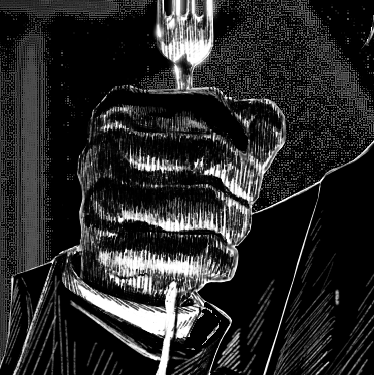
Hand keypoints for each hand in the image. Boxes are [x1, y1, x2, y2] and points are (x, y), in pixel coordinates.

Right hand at [78, 85, 284, 304]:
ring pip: (212, 205)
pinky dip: (224, 259)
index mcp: (121, 110)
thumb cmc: (167, 198)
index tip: (247, 166)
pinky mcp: (112, 252)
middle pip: (213, 154)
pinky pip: (201, 252)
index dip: (244, 141)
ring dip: (238, 224)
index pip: (208, 107)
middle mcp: (105, 148)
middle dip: (246, 185)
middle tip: (242, 204)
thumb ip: (249, 129)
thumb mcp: (208, 151)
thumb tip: (270, 127)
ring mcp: (103, 200)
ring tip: (228, 231)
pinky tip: (217, 258)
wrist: (118, 267)